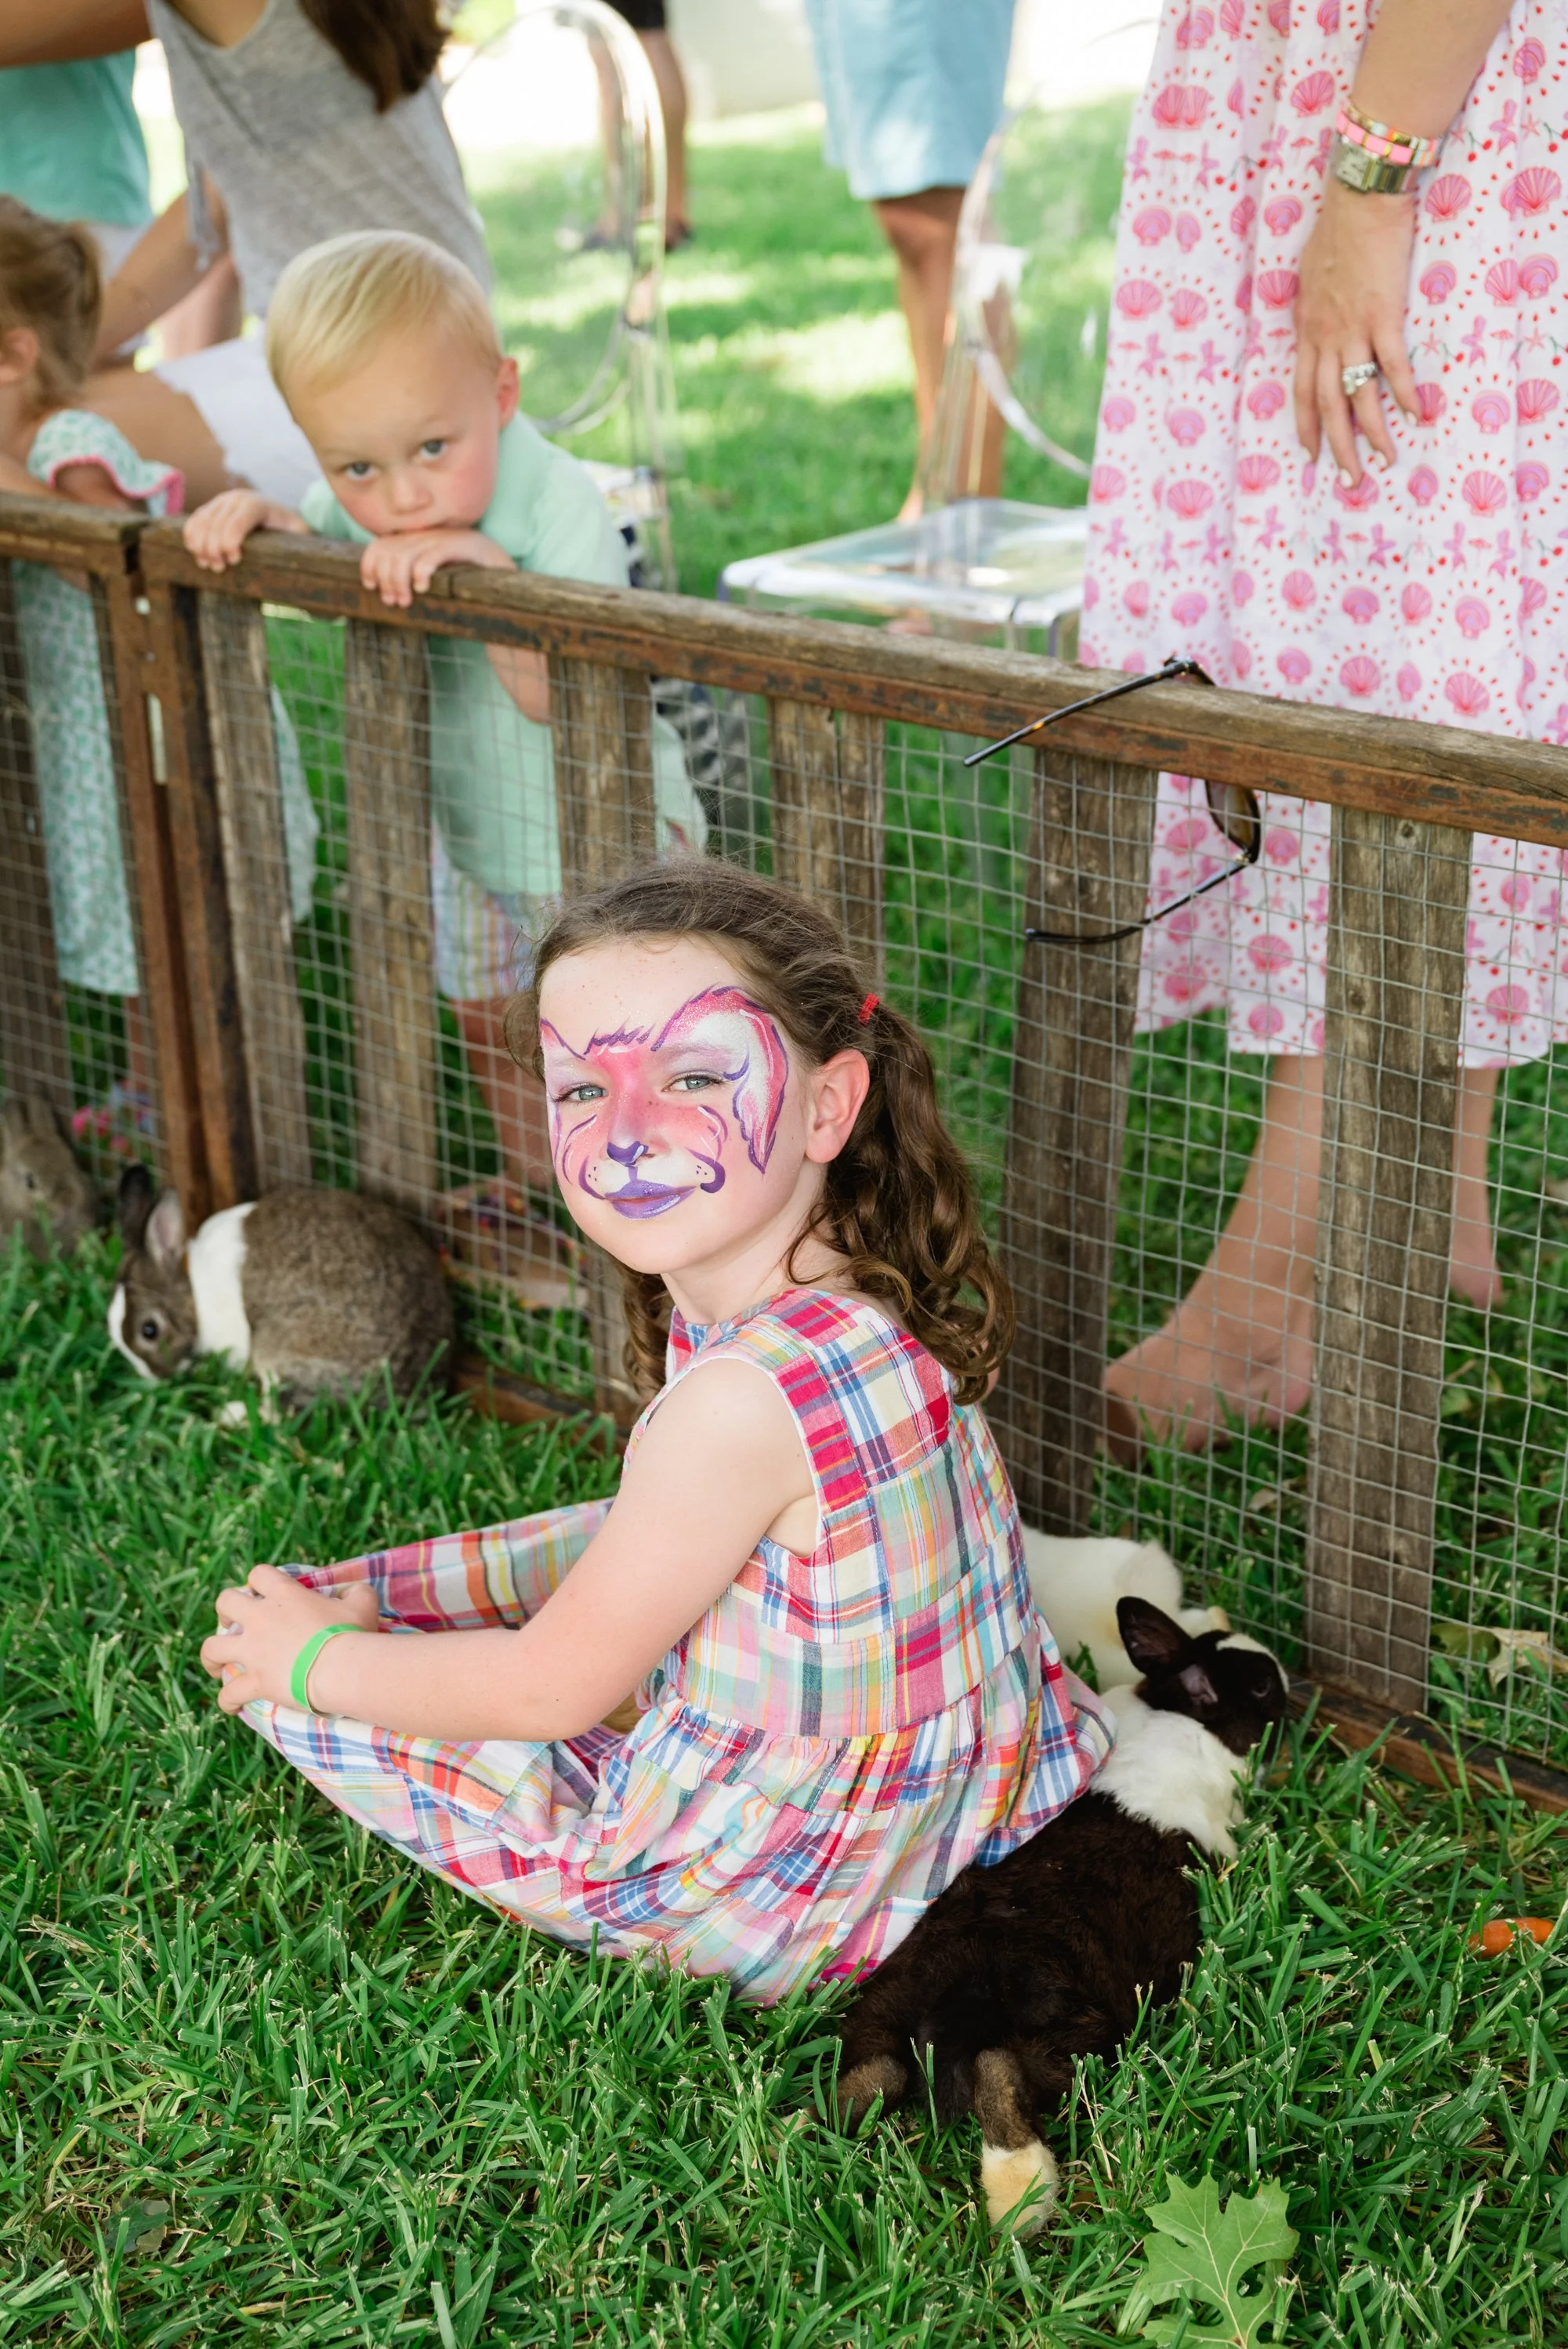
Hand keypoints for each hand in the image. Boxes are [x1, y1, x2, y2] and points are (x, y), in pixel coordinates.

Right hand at [184, 489, 303, 569]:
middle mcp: (236, 499)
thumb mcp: (300, 534)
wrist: (276, 514)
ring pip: (200, 524)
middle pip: (215, 525)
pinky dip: (192, 541)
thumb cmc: (289, 530)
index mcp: (258, 504)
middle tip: (221, 568)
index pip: (238, 521)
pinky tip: (200, 556)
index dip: (230, 542)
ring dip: (201, 548)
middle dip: (214, 550)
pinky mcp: (209, 509)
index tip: (235, 559)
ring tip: (211, 565)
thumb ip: (299, 540)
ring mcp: (220, 502)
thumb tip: (303, 556)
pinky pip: (193, 523)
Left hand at [199, 1563, 378, 1713]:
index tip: (264, 1593)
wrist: (342, 1668)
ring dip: (211, 1657)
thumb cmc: (352, 1633)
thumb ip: (355, 1591)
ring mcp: (253, 1651)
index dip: (259, 1581)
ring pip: (211, 1648)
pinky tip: (231, 1706)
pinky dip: (228, 1701)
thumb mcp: (362, 1602)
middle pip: (225, 1602)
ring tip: (216, 1665)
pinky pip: (230, 1694)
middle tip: (235, 1623)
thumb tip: (351, 1591)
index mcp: (284, 1595)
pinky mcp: (255, 1681)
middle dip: (226, 1611)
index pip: (259, 1574)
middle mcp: (261, 1619)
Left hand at [359, 528, 514, 608]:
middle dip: (386, 580)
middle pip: (389, 554)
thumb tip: (384, 591)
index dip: (369, 564)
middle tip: (394, 602)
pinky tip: (423, 588)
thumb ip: (409, 574)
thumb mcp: (431, 574)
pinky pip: (432, 556)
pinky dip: (422, 572)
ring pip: (405, 557)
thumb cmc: (464, 576)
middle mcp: (425, 535)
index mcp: (415, 539)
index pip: (379, 545)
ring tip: (407, 601)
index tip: (370, 586)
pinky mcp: (460, 546)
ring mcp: (442, 538)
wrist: (501, 565)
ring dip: (400, 582)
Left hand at [1292, 178, 1419, 486]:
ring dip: (1372, 433)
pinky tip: (1415, 415)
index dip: (1306, 426)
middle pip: (1327, 405)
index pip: (1301, 391)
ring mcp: (1353, 329)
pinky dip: (1404, 393)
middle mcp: (1325, 337)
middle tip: (1348, 479)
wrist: (1359, 202)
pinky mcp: (1383, 317)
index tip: (1310, 454)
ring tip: (1385, 462)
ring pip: (1358, 395)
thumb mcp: (1308, 277)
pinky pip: (1392, 365)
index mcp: (1306, 330)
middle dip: (1336, 447)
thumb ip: (1311, 308)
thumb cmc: (1336, 232)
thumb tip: (1312, 321)